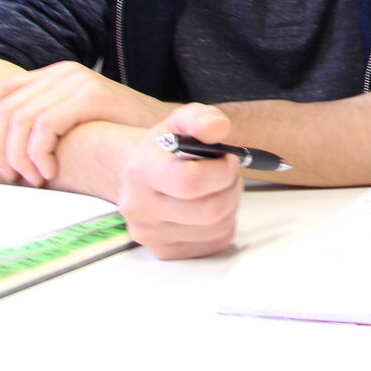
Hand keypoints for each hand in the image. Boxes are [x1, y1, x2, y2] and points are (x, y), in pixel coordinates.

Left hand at [0, 61, 175, 186]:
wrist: (168, 135)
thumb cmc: (119, 138)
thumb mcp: (74, 124)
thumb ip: (43, 124)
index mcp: (56, 75)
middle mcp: (64, 72)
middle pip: (5, 110)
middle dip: (0, 149)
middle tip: (13, 177)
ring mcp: (78, 81)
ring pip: (21, 120)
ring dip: (19, 156)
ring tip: (35, 178)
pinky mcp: (91, 96)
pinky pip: (44, 126)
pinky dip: (38, 153)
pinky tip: (50, 171)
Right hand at [117, 104, 241, 259]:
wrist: (143, 174)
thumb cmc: (168, 147)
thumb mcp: (182, 121)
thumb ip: (202, 119)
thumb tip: (218, 128)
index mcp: (141, 173)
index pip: (190, 182)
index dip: (221, 170)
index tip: (227, 159)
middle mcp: (140, 209)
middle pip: (210, 210)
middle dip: (231, 188)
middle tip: (227, 174)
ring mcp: (151, 235)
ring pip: (217, 227)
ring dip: (230, 204)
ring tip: (216, 188)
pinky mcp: (166, 251)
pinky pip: (216, 242)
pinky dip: (224, 223)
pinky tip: (210, 206)